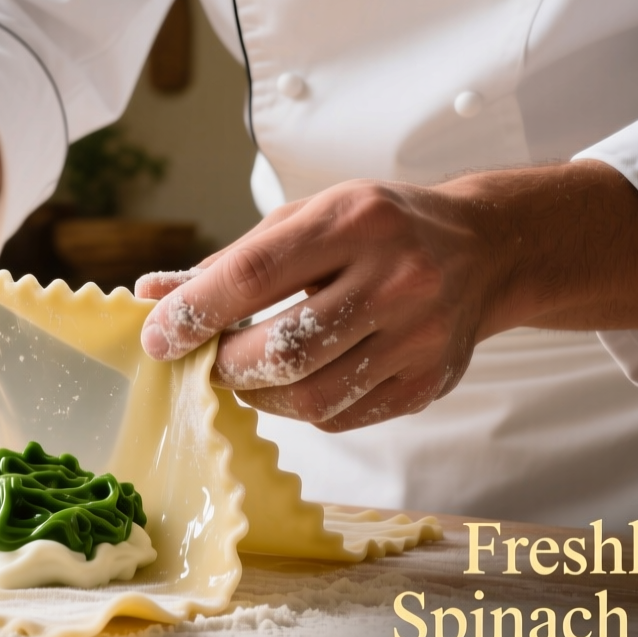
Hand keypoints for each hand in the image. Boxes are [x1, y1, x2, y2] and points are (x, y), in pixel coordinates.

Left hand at [135, 162, 637, 431]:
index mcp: (354, 220)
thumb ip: (231, 262)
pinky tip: (298, 380)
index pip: (254, 274)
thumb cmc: (380, 229)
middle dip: (226, 364)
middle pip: (283, 347)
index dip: (195, 312)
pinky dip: (302, 407)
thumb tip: (152, 294)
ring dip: (259, 393)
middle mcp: (394, 277)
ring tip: (248, 372)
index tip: (158, 335)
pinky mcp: (428, 382)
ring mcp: (418, 335)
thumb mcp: (308, 220)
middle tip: (208, 360)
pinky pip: (341, 416)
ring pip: (311, 396)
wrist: (485, 250)